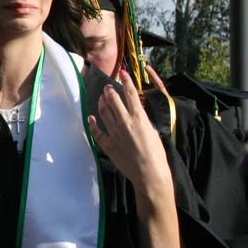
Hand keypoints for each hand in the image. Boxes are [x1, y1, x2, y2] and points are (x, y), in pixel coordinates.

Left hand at [88, 69, 172, 195]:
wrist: (149, 174)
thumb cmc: (157, 154)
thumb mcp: (153, 131)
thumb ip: (143, 121)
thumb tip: (137, 114)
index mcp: (139, 118)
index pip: (130, 93)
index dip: (126, 81)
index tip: (122, 73)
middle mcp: (125, 122)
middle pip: (113, 100)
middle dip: (109, 91)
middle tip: (107, 87)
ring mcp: (114, 133)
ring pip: (103, 112)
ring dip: (101, 102)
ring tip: (101, 97)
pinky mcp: (107, 145)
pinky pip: (96, 131)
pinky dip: (93, 123)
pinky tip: (91, 117)